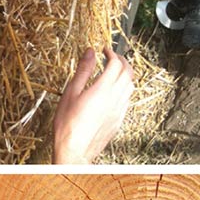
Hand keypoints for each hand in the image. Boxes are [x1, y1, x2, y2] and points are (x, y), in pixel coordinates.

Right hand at [53, 46, 133, 163]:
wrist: (75, 149)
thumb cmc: (68, 124)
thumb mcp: (70, 93)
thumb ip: (83, 71)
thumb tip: (90, 53)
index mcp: (103, 89)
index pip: (115, 64)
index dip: (112, 54)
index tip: (105, 50)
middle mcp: (115, 97)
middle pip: (128, 72)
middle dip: (122, 61)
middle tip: (113, 57)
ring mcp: (120, 108)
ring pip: (131, 85)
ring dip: (126, 74)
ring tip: (116, 71)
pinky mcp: (120, 118)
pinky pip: (128, 98)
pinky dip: (124, 88)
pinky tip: (115, 90)